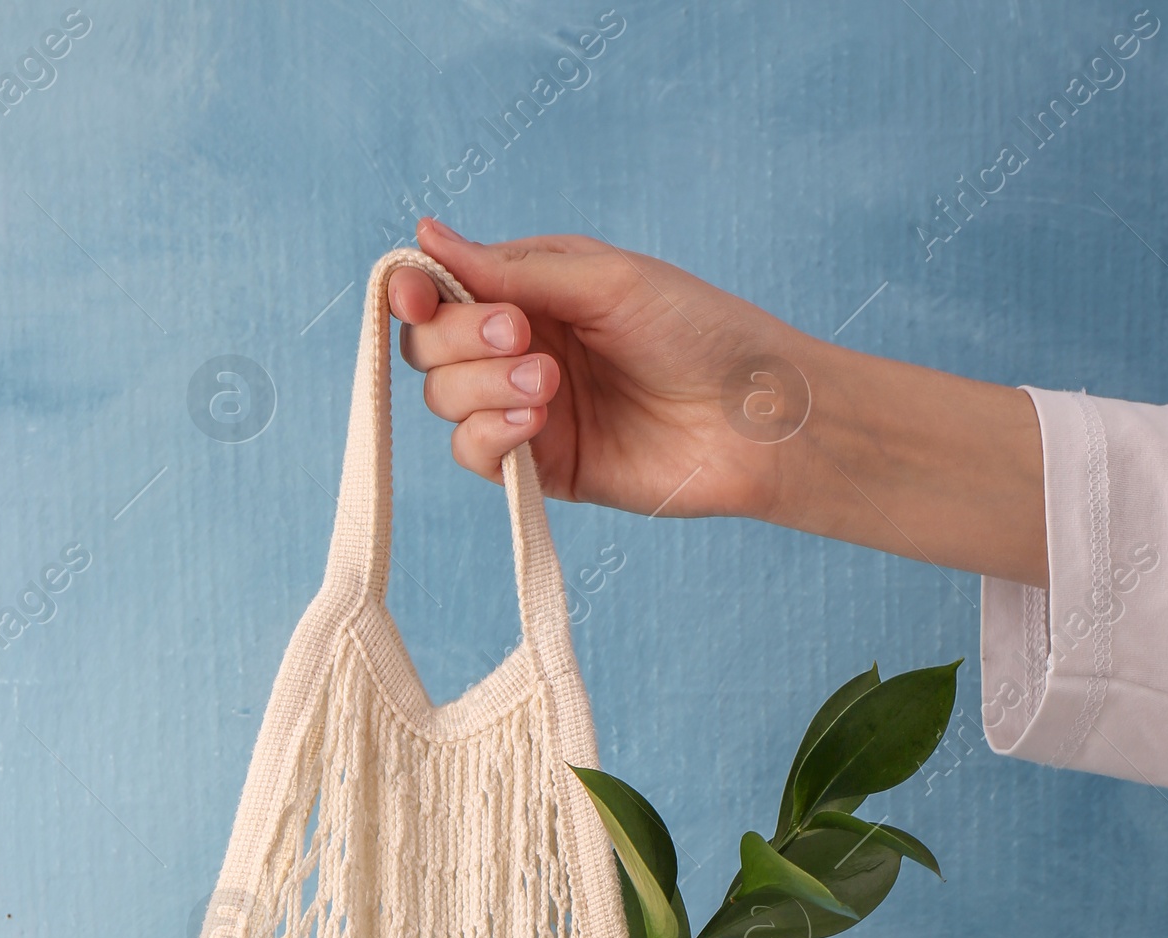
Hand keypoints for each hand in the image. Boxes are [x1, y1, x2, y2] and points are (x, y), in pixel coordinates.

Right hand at [388, 219, 774, 519]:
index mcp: (532, 290)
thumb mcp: (603, 279)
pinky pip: (475, 455)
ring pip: (444, 400)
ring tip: (547, 383)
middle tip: (521, 337)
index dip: (414, 291)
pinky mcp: (543, 469)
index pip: (442, 288)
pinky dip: (489, 436)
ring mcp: (527, 410)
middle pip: (429, 346)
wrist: (753, 418)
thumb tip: (425, 237)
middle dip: (458, 339)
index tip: (416, 294)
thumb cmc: (697, 330)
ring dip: (479, 387)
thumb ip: (511, 269)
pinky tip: (533, 422)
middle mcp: (520, 348)